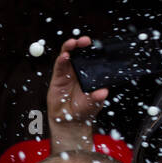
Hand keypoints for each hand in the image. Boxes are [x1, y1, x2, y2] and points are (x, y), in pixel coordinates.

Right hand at [47, 35, 107, 149]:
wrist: (70, 121)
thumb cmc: (84, 110)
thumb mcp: (94, 103)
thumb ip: (97, 97)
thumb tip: (104, 92)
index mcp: (88, 73)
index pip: (90, 56)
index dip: (92, 49)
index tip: (96, 44)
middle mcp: (77, 70)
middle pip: (78, 52)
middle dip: (80, 44)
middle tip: (85, 41)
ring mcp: (67, 73)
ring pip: (67, 55)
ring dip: (69, 47)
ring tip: (73, 43)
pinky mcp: (57, 78)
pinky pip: (59, 66)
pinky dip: (61, 60)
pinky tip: (64, 57)